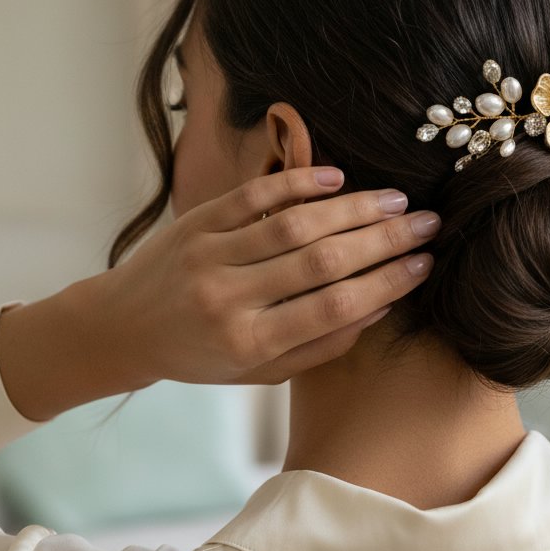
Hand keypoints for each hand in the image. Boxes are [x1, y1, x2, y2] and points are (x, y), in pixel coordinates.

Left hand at [95, 167, 439, 386]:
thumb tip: (381, 303)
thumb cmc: (202, 355)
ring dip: (353, 208)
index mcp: (250, 342)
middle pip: (323, 262)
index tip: (425, 264)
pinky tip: (338, 179)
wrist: (123, 327)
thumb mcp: (261, 371)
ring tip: (395, 199)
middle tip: (426, 223)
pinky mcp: (196, 221)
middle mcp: (229, 297)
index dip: (387, 283)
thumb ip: (321, 343)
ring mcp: (210, 254)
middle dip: (384, 239)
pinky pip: (254, 197)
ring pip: (295, 224)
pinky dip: (298, 183)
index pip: (335, 308)